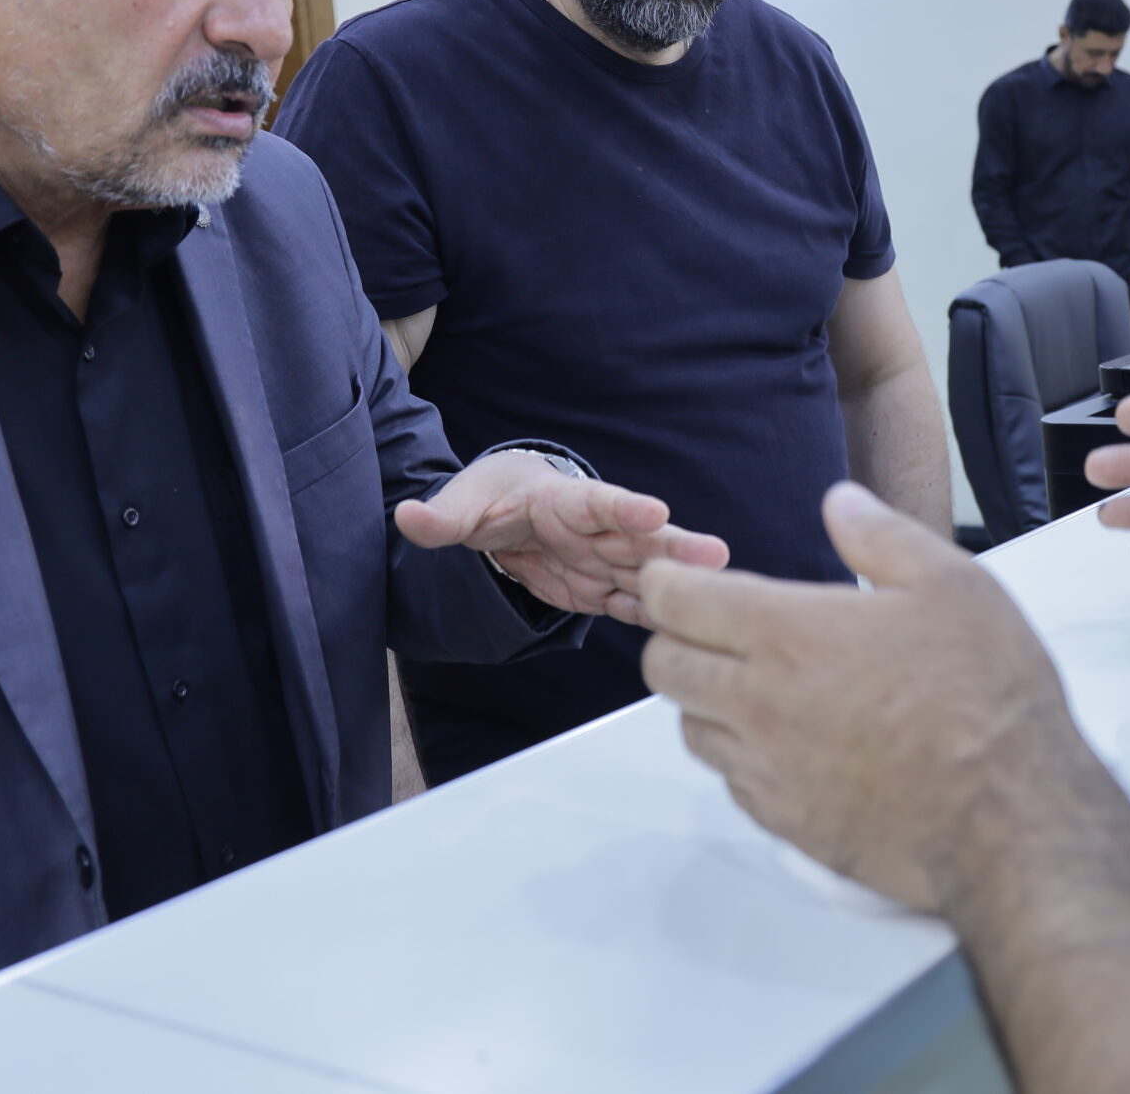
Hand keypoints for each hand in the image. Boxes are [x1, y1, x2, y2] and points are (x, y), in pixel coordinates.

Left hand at [396, 452, 726, 624]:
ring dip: (679, 588)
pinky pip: (630, 605)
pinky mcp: (600, 590)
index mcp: (566, 499)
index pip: (599, 502)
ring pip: (647, 575)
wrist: (505, 516)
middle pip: (641, 539)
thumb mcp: (463, 502)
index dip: (627, 508)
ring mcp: (604, 561)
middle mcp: (596, 530)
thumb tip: (408, 514)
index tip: (656, 513)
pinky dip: (654, 617)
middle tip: (716, 555)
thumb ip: (441, 516)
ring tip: (722, 599)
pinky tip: (684, 632)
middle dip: (677, 547)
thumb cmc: (492, 496)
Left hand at [640, 483, 1097, 911]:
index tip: (679, 577)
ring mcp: (768, 770)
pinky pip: (731, 782)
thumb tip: (839, 502)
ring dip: (706, 700)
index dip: (666, 581)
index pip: (677, 602)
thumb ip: (881, 535)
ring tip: (755, 683)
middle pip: (664, 667)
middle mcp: (759, 703)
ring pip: (690, 729)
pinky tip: (788, 742)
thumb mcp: (951, 584)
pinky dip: (741, 756)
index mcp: (788, 634)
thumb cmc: (986, 696)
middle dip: (674, 638)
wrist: (1007, 816)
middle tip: (713, 627)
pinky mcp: (787, 823)